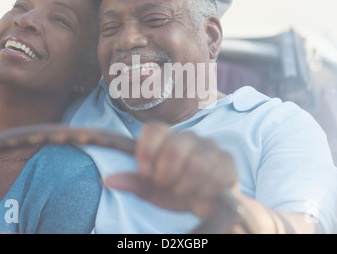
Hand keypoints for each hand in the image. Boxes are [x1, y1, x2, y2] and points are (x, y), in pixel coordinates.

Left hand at [105, 122, 237, 218]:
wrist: (212, 206)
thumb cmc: (179, 191)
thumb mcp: (153, 190)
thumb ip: (135, 183)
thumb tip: (109, 179)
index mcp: (168, 138)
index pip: (153, 129)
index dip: (145, 151)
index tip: (145, 172)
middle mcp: (189, 137)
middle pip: (174, 147)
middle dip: (166, 174)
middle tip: (167, 184)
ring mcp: (210, 147)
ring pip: (195, 164)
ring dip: (185, 186)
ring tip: (185, 190)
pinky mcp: (228, 161)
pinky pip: (214, 175)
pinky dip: (203, 191)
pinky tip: (202, 192)